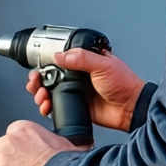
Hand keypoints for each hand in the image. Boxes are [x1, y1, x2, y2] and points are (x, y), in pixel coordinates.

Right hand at [26, 47, 145, 132]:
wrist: (131, 109)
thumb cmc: (124, 84)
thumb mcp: (103, 65)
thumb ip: (81, 59)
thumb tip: (60, 56)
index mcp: (84, 62)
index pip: (59, 60)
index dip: (46, 63)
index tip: (38, 68)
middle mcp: (78, 77)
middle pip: (50, 76)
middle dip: (38, 80)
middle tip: (35, 82)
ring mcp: (76, 92)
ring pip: (50, 92)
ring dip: (40, 93)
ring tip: (41, 96)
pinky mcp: (75, 107)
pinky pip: (56, 107)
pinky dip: (48, 107)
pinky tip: (47, 106)